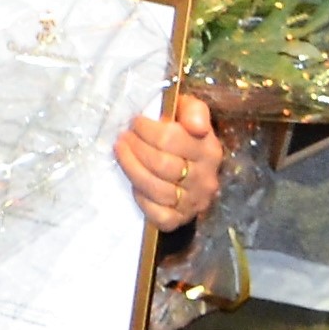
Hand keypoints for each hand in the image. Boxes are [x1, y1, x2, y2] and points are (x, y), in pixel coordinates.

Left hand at [116, 93, 226, 231]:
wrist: (192, 164)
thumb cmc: (184, 133)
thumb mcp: (190, 112)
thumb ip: (194, 110)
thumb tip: (196, 125)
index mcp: (208, 150)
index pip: (171, 139)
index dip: (146, 130)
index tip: (134, 122)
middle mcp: (205, 179)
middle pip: (162, 165)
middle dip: (136, 148)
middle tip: (123, 138)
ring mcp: (194, 202)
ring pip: (158, 190)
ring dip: (132, 169)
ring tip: (120, 152)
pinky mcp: (181, 219)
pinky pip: (160, 216)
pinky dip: (143, 201)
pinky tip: (134, 185)